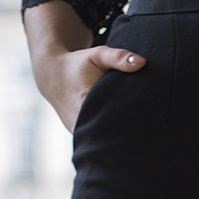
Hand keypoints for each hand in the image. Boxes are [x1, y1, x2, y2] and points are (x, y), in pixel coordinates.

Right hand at [31, 44, 145, 131]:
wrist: (53, 75)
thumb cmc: (78, 64)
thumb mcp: (97, 56)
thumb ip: (118, 58)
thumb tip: (141, 62)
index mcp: (85, 106)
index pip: (114, 123)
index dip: (130, 124)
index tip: (145, 123)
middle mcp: (80, 124)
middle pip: (111, 137)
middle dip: (128, 134)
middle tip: (145, 129)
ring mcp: (78, 133)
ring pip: (104, 142)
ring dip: (119, 139)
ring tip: (137, 134)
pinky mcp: (79, 136)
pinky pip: (98, 141)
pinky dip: (109, 138)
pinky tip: (122, 135)